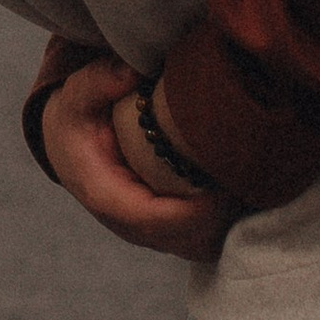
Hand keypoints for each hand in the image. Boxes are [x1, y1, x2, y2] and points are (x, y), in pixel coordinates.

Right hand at [40, 58, 229, 259]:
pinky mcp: (170, 230)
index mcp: (107, 198)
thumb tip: (130, 72)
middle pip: (186, 241)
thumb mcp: (77, 96)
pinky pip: (206, 239)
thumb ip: (98, 82)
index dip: (194, 211)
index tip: (224, 186)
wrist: (71, 146)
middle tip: (249, 175)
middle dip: (221, 216)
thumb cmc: (78, 121)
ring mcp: (153, 233)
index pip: (155, 221)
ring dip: (228, 221)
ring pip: (201, 246)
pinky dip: (227, 221)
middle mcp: (131, 226)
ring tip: (248, 179)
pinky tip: (239, 185)